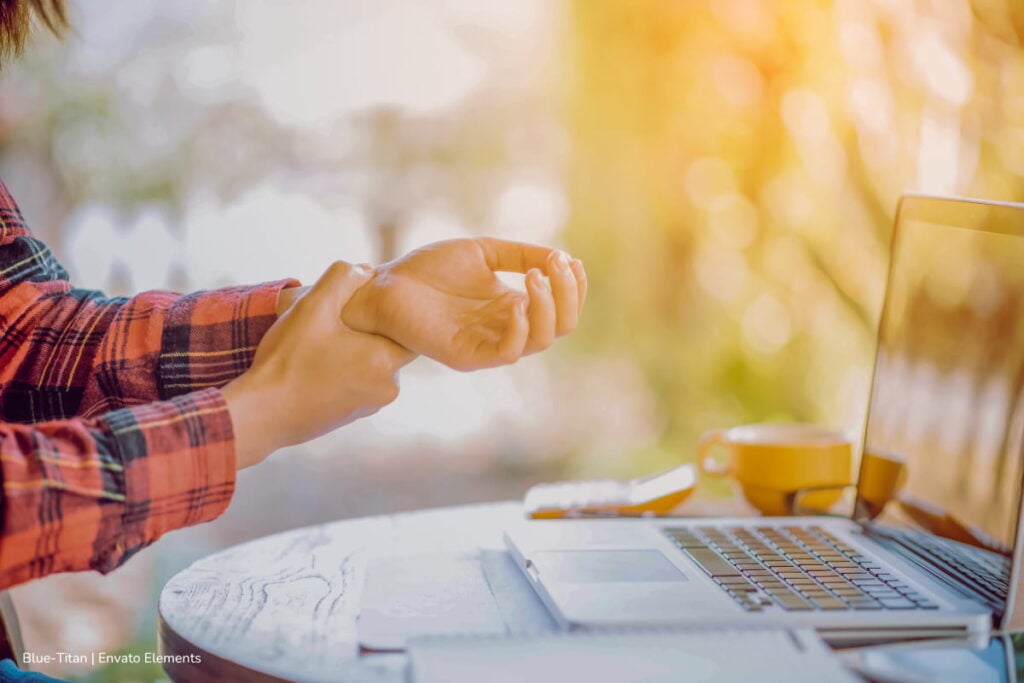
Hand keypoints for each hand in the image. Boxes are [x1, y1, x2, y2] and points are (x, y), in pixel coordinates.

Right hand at [223, 261, 415, 467]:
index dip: (386, 313)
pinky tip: (316, 365)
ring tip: (321, 344)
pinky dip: (343, 372)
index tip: (363, 306)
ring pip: (372, 365)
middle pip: (389, 347)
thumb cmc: (288, 360)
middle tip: (334, 323)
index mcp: (386, 361)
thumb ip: (342, 278)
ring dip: (353, 352)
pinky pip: (357, 384)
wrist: (261, 414)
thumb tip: (366, 270)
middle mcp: (387, 388)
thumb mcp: (312, 307)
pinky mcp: (351, 416)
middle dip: (366, 332)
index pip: (407, 329)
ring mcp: (369, 406)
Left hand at [341, 238, 586, 370]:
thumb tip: (561, 258)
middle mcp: (506, 329)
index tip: (569, 260)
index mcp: (513, 306)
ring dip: (548, 307)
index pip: (561, 308)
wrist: (385, 284)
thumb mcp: (484, 252)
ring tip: (536, 277)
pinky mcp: (468, 355)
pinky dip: (520, 330)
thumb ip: (521, 255)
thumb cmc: (430, 269)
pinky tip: (516, 303)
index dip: (574, 287)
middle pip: (560, 326)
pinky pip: (507, 353)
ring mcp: (488, 344)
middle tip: (555, 266)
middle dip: (568, 295)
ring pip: (540, 341)